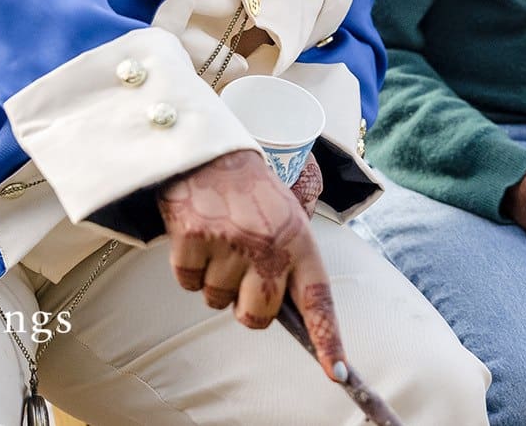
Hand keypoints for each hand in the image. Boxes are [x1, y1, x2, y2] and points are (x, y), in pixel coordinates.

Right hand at [158, 150, 346, 379]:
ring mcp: (230, 243)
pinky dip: (188, 268)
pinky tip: (197, 236)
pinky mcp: (194, 239)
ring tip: (220, 240)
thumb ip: (290, 263)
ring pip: (217, 301)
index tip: (337, 373)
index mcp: (298, 241)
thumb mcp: (287, 219)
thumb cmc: (251, 193)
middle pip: (257, 316)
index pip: (319, 301)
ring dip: (214, 280)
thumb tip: (285, 316)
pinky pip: (188, 283)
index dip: (328, 340)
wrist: (210, 151)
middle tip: (241, 270)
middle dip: (245, 306)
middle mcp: (268, 246)